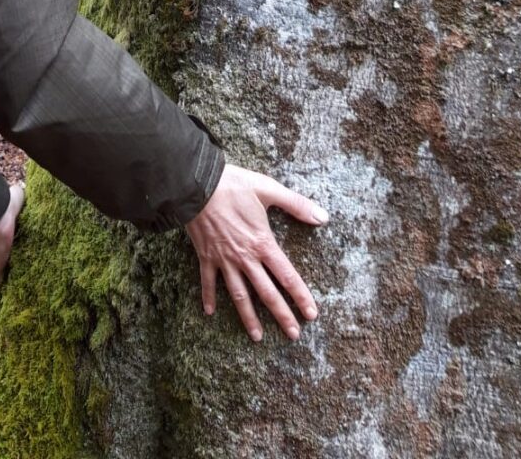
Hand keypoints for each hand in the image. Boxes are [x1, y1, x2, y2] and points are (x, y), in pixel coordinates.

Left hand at [0, 181, 25, 311]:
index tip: (17, 269)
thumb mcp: (20, 200)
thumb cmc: (12, 203)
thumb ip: (23, 197)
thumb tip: (27, 187)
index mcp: (11, 239)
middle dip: (5, 283)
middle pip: (4, 270)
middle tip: (8, 298)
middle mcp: (3, 250)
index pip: (12, 253)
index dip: (13, 261)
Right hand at [185, 164, 327, 342]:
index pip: (287, 276)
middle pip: (266, 292)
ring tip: (257, 337)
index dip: (301, 296)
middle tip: (293, 335)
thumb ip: (296, 204)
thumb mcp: (268, 189)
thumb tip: (323, 217)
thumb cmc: (233, 185)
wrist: (197, 185)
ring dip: (249, 317)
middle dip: (281, 315)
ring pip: (239, 294)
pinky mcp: (206, 256)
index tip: (311, 315)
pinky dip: (208, 297)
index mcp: (263, 243)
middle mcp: (245, 257)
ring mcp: (224, 259)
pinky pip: (207, 281)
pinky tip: (209, 312)